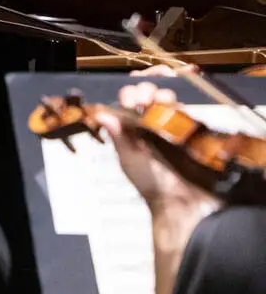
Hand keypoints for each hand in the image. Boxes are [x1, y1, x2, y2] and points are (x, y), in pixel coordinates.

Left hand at [100, 83, 215, 213]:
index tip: (131, 100)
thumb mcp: (130, 161)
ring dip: (162, 93)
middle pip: (148, 95)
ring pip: (168, 99)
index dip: (129, 94)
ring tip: (160, 101)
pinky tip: (175, 105)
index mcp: (133, 130)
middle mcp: (152, 125)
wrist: (184, 205)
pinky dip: (181, 103)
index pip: (128, 103)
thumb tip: (101, 113)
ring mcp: (173, 127)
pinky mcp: (193, 132)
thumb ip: (118, 137)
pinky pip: (187, 112)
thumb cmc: (153, 186)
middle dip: (146, 89)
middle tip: (146, 98)